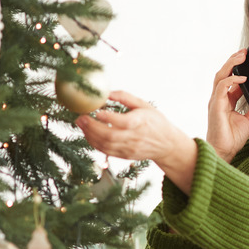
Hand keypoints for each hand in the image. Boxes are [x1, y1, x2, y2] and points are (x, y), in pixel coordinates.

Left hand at [76, 91, 196, 193]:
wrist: (167, 145)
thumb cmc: (155, 122)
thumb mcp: (144, 105)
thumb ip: (125, 97)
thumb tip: (106, 92)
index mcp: (142, 123)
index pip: (123, 122)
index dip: (108, 118)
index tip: (96, 111)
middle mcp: (135, 138)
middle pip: (110, 136)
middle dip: (92, 127)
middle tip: (80, 117)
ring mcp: (130, 149)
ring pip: (105, 145)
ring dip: (90, 135)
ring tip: (80, 124)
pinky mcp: (125, 156)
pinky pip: (106, 151)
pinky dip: (94, 143)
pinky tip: (88, 134)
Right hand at [206, 49, 248, 161]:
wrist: (224, 152)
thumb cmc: (232, 138)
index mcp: (225, 100)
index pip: (230, 79)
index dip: (238, 68)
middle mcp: (219, 98)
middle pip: (223, 73)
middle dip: (233, 61)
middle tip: (244, 52)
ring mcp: (216, 101)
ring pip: (220, 76)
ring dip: (230, 64)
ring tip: (241, 57)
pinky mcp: (216, 106)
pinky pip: (222, 87)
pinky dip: (231, 80)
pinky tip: (242, 78)